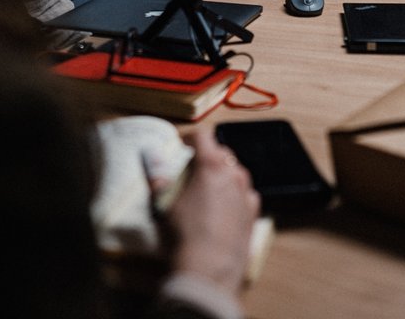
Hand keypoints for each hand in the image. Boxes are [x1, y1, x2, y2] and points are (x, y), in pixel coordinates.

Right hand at [166, 126, 260, 295]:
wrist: (209, 268)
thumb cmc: (183, 233)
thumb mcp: (164, 204)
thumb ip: (158, 177)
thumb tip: (150, 157)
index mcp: (210, 165)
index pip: (203, 136)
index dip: (190, 137)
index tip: (181, 146)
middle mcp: (233, 174)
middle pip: (221, 153)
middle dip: (206, 156)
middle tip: (191, 169)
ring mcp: (246, 194)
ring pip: (236, 173)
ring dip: (223, 175)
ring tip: (207, 189)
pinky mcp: (253, 214)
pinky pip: (246, 194)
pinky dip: (235, 195)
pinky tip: (224, 207)